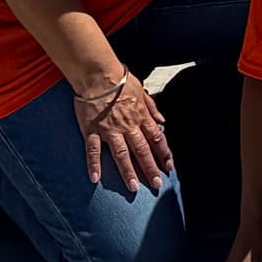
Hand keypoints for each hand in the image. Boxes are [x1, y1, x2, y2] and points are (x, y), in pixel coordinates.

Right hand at [74, 70, 171, 193]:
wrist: (98, 73)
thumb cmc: (120, 80)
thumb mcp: (142, 90)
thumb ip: (152, 108)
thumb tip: (162, 121)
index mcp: (141, 116)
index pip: (156, 139)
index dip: (164, 154)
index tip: (169, 167)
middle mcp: (128, 125)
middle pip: (143, 150)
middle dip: (151, 168)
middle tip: (157, 185)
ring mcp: (110, 129)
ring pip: (122, 154)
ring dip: (128, 172)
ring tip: (134, 187)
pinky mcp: (92, 130)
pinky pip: (93, 150)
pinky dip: (94, 165)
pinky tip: (96, 178)